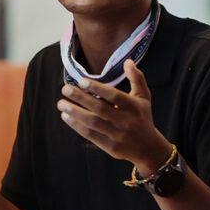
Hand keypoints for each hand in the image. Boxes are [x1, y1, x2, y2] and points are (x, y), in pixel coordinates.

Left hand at [57, 59, 172, 175]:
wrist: (148, 148)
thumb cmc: (142, 117)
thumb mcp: (143, 97)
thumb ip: (136, 78)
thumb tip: (128, 61)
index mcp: (134, 107)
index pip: (115, 96)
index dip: (98, 88)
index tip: (81, 81)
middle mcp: (126, 121)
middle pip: (100, 109)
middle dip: (81, 98)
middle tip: (65, 89)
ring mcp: (118, 135)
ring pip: (93, 123)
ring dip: (75, 112)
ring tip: (61, 103)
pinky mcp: (110, 147)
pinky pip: (90, 135)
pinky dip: (77, 125)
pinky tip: (66, 116)